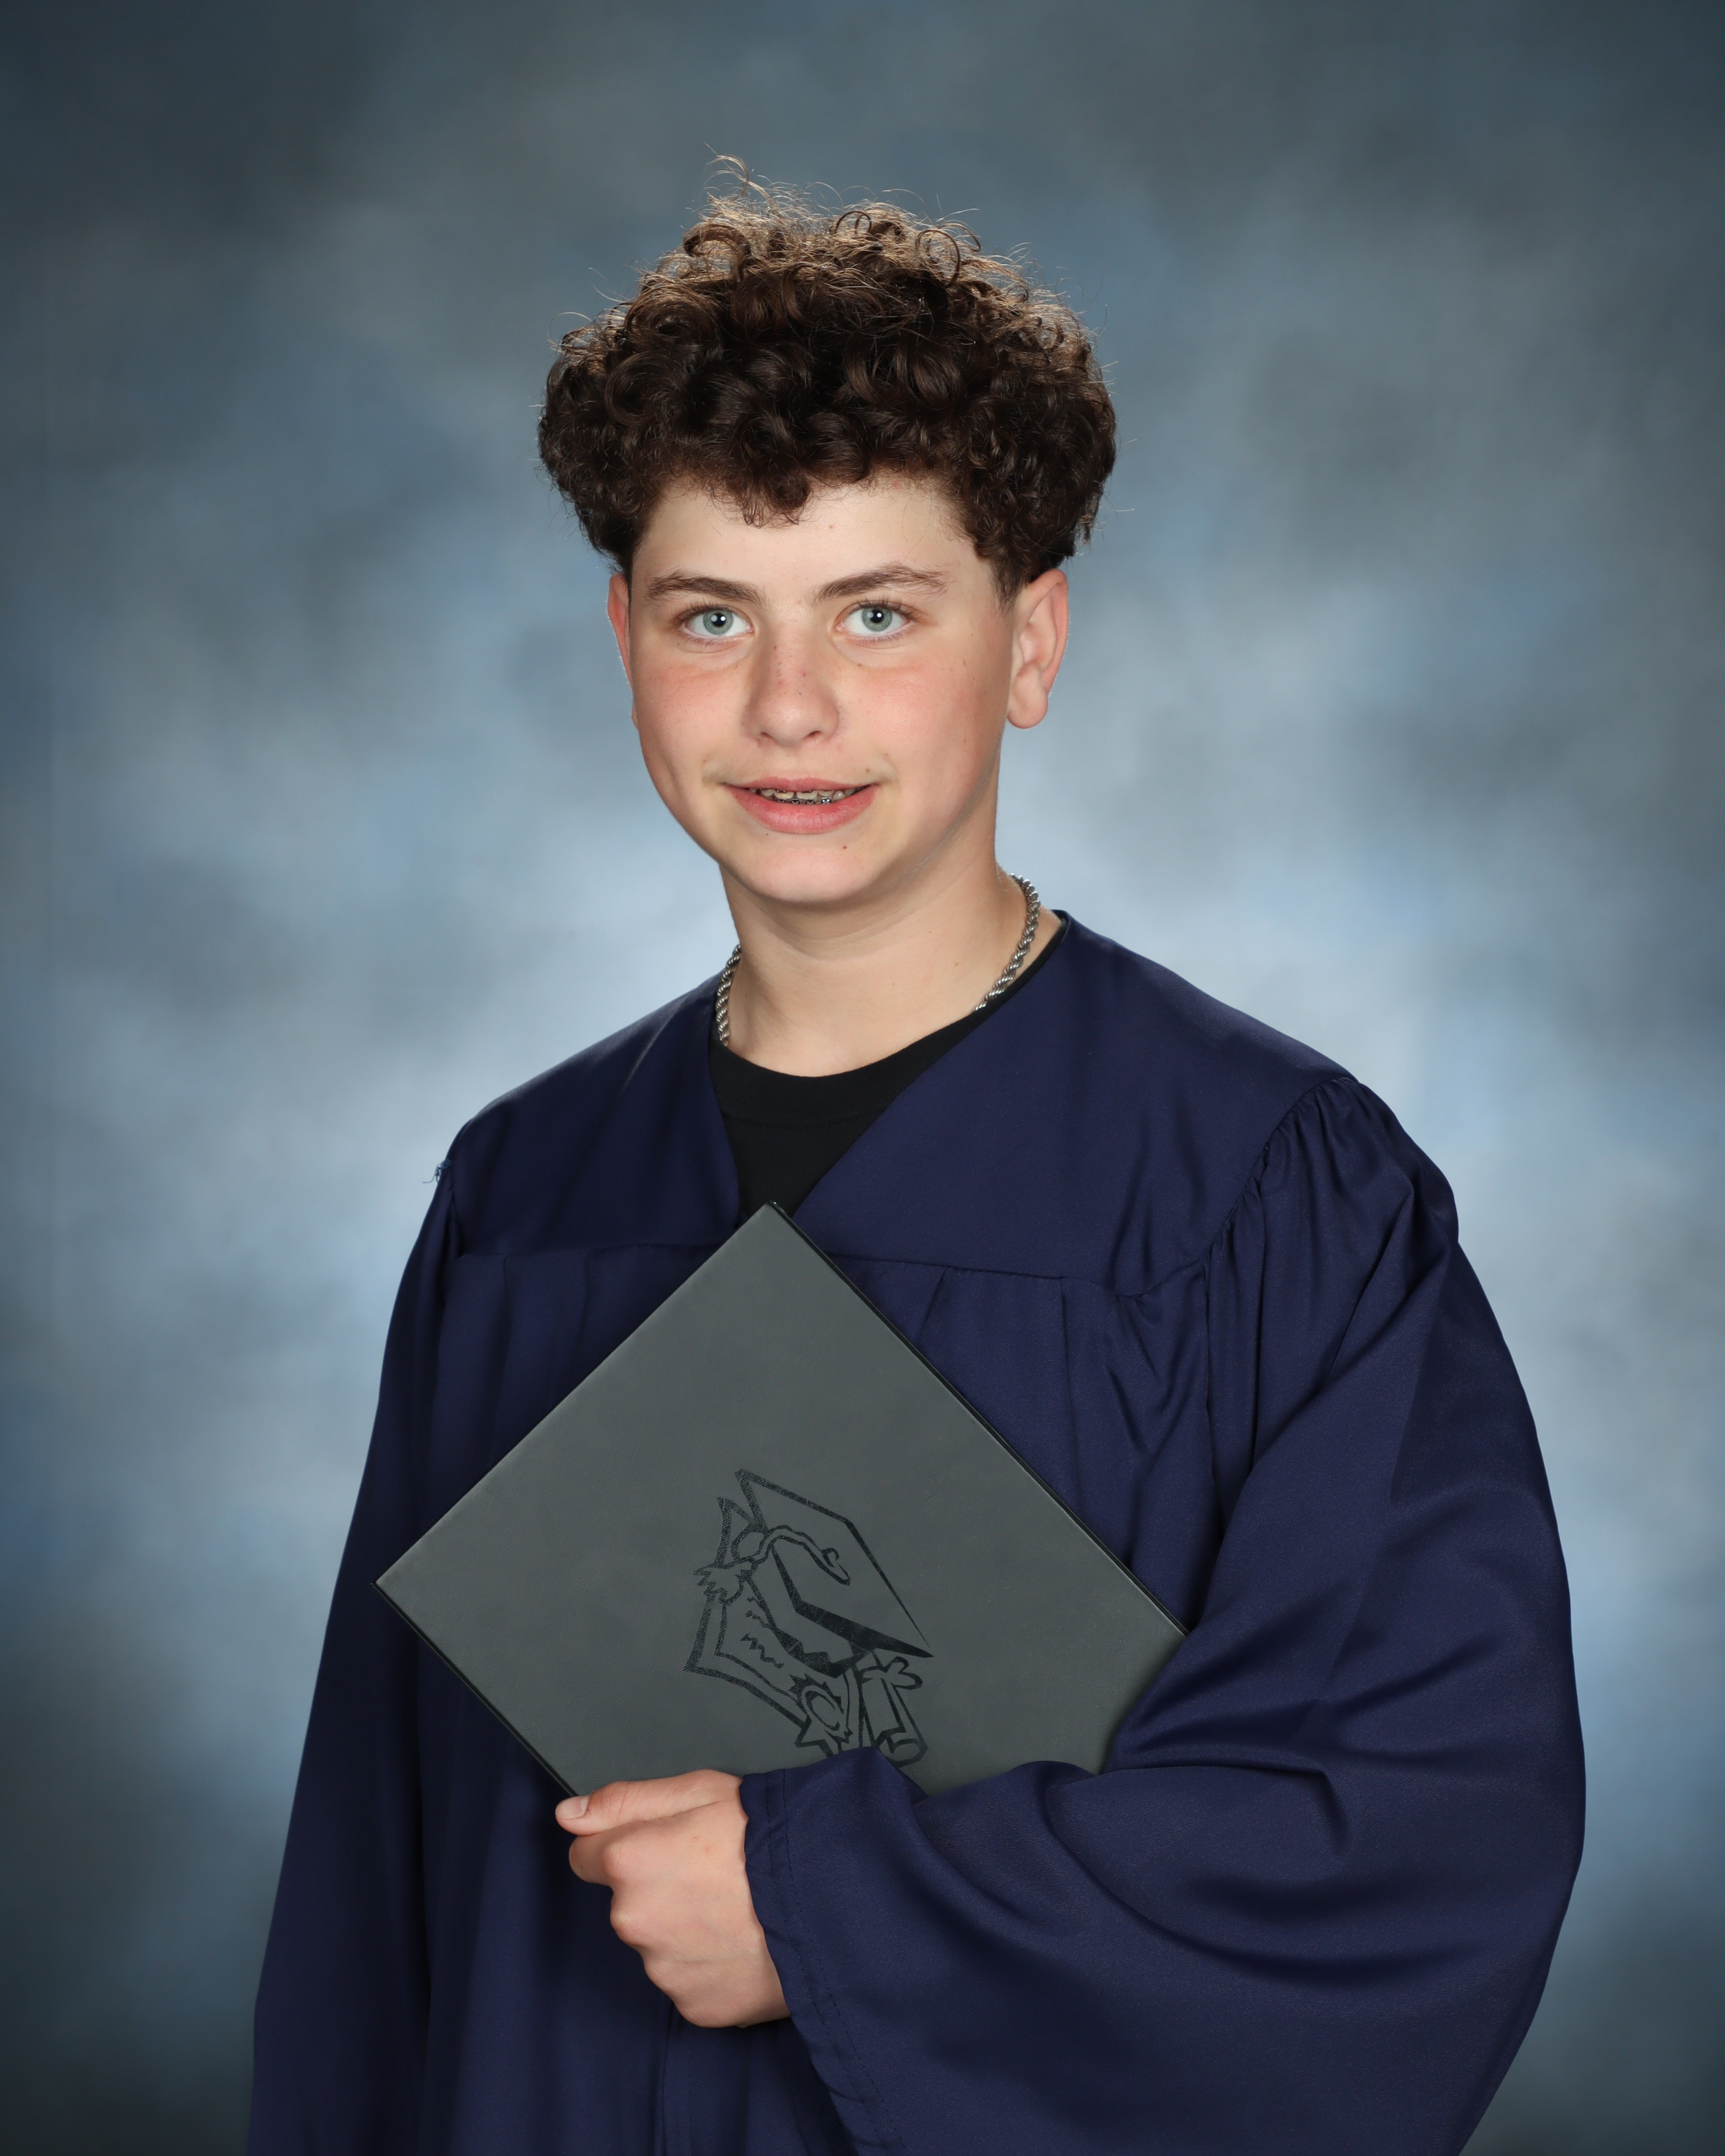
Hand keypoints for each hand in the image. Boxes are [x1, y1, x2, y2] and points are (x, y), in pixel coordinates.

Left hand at [557, 1770, 789, 2027]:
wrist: (829, 1900)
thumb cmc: (769, 1837)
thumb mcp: (699, 1790)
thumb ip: (625, 1801)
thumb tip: (569, 1815)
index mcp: (630, 1861)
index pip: (586, 1856)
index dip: (623, 1844)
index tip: (659, 1844)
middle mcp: (634, 1921)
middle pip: (626, 1902)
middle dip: (656, 1887)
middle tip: (713, 1871)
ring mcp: (663, 1969)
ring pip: (658, 1943)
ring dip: (683, 1928)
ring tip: (736, 1908)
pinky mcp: (694, 2007)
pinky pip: (688, 1980)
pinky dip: (709, 1965)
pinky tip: (743, 1941)